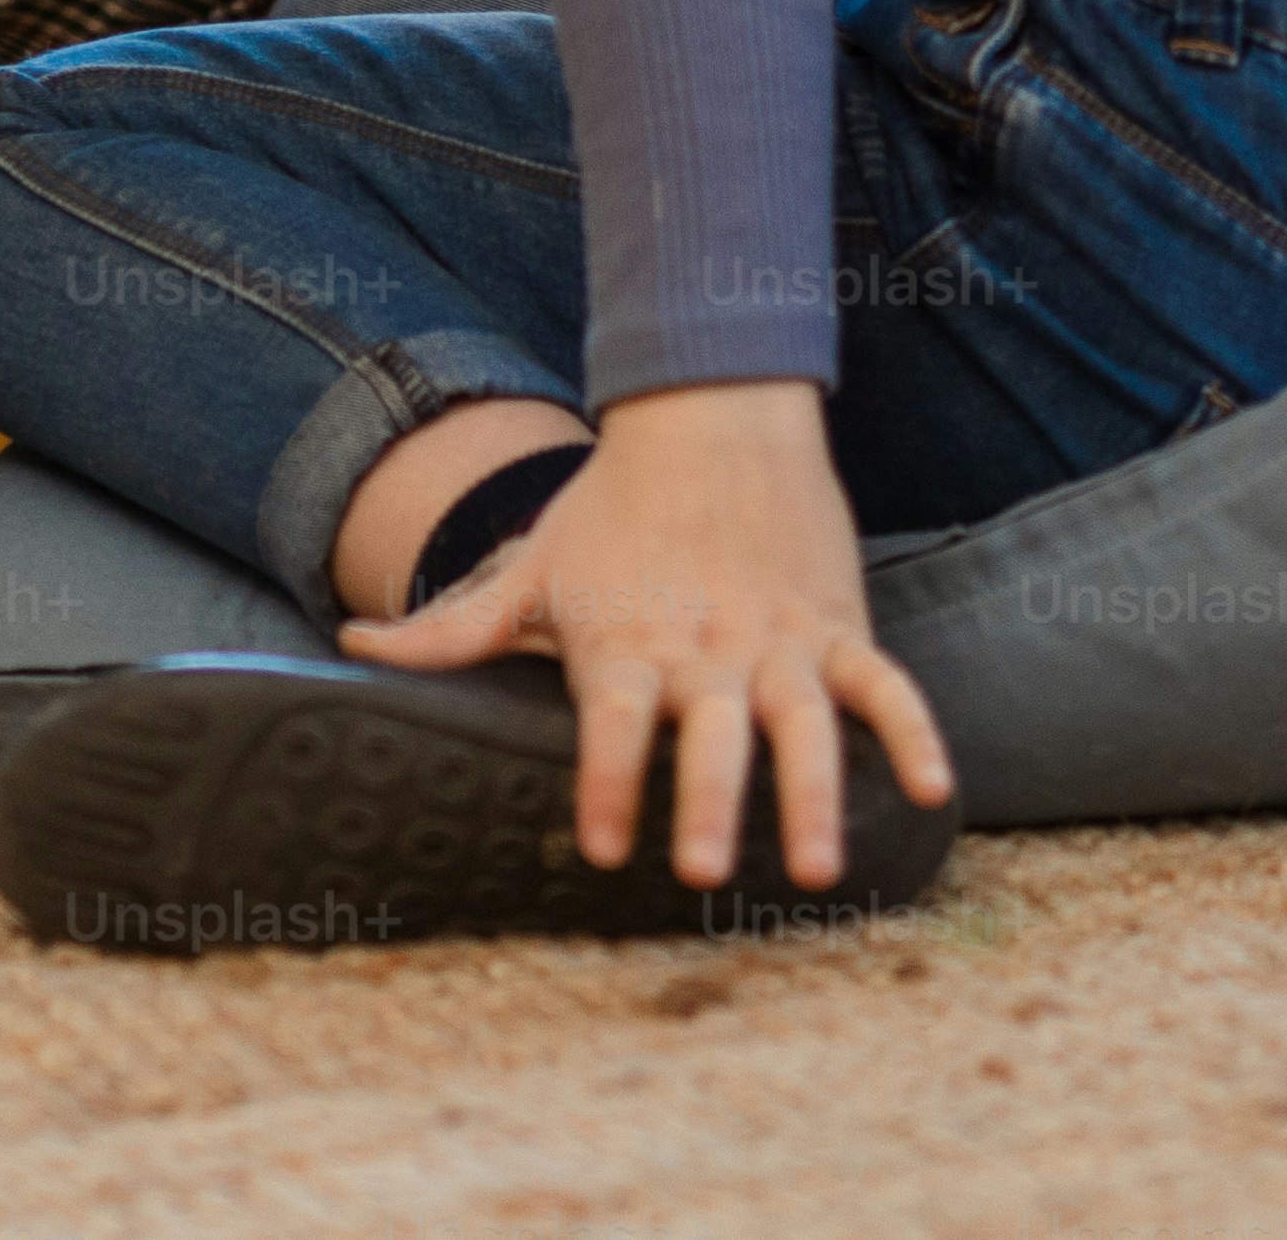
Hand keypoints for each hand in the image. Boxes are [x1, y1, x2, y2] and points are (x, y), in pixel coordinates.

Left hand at [338, 381, 951, 892]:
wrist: (709, 415)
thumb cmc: (607, 510)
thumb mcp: (530, 568)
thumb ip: (450, 627)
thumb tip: (350, 642)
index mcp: (628, 642)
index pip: (616, 723)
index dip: (611, 782)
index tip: (606, 846)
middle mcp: (706, 647)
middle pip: (711, 733)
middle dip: (710, 803)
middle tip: (704, 872)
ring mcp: (779, 637)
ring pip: (805, 723)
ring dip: (813, 794)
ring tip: (814, 867)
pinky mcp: (835, 624)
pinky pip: (883, 684)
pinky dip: (914, 733)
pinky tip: (936, 791)